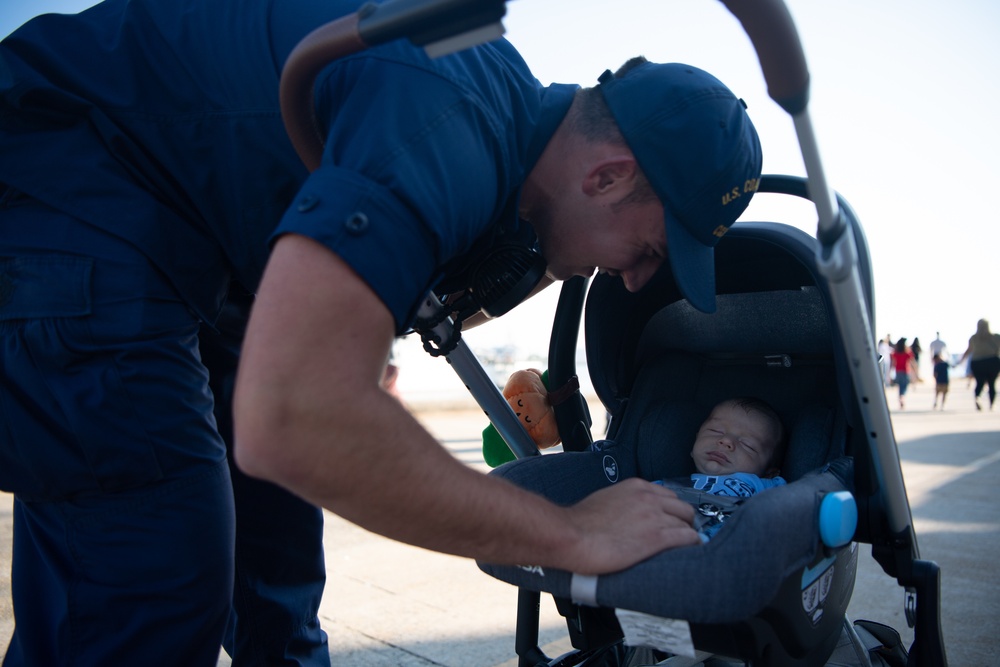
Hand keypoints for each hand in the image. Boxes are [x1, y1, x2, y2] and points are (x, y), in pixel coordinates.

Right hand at [559, 478, 699, 574]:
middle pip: (683, 507)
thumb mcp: (605, 500)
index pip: (668, 495)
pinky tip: (686, 552)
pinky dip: (690, 545)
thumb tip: (628, 516)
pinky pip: (687, 538)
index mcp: (636, 487)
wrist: (571, 536)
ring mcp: (655, 517)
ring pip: (688, 523)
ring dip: (686, 535)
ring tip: (681, 548)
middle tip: (677, 535)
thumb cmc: (580, 523)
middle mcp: (649, 498)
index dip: (670, 511)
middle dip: (682, 522)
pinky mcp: (658, 538)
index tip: (669, 521)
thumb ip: (623, 503)